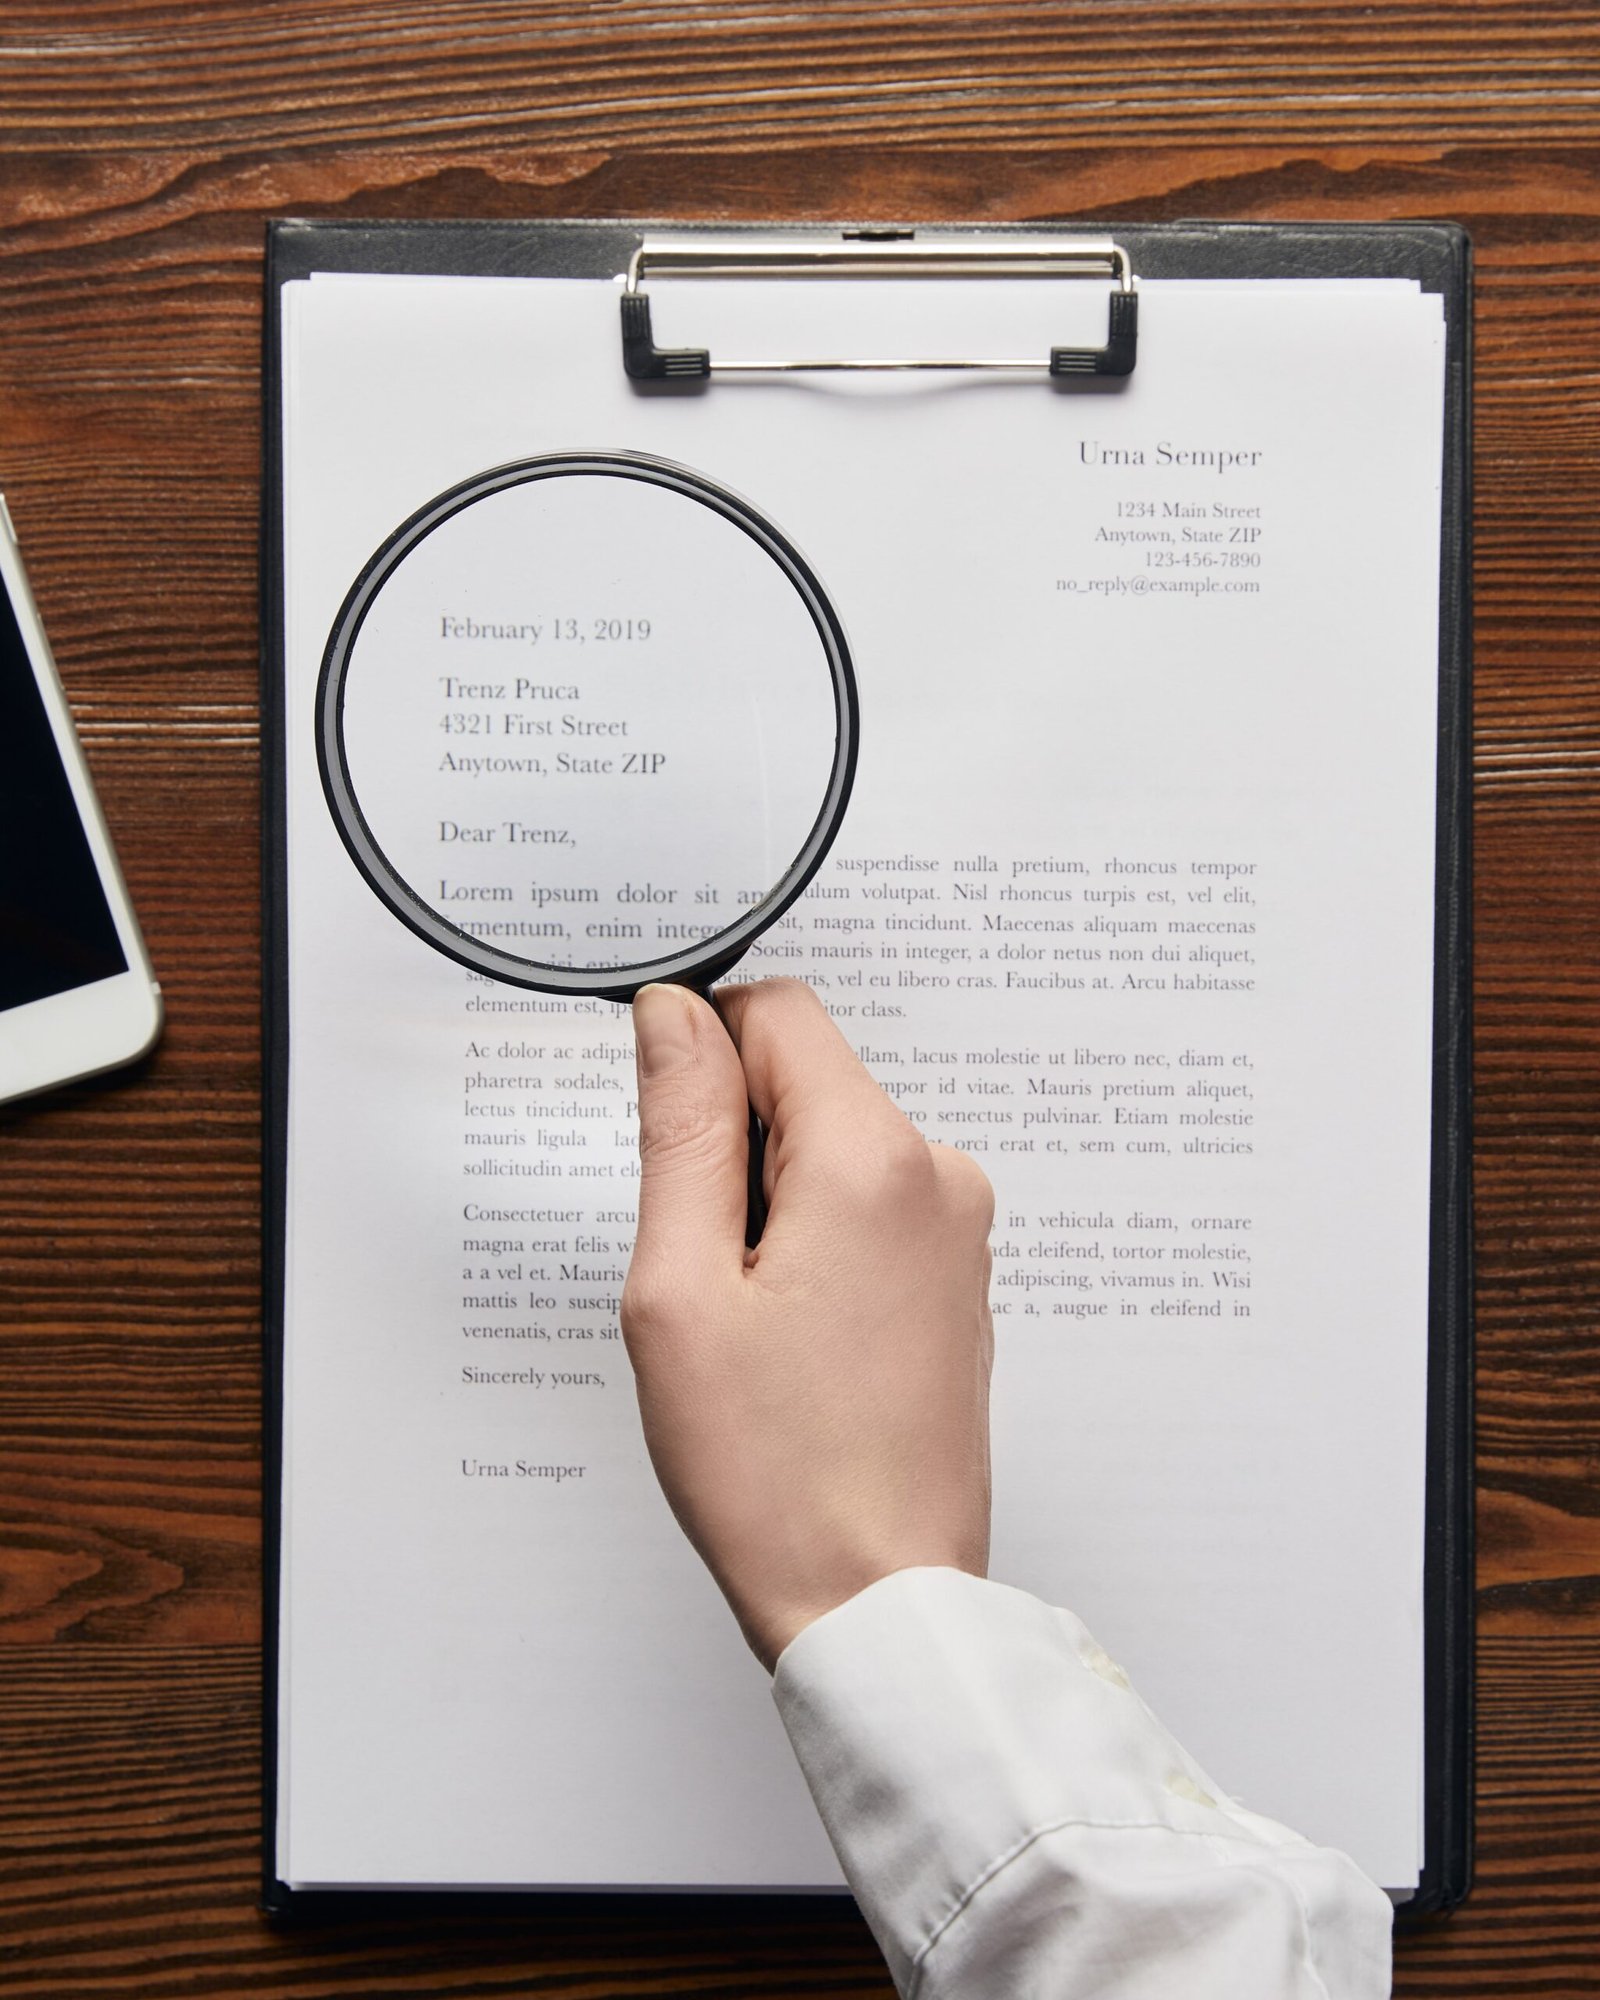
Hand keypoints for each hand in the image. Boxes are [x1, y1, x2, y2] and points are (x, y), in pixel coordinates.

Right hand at [621, 978, 993, 1670]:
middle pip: (808, 1081)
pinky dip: (817, 1242)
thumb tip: (674, 1016)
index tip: (669, 1138)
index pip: (776, 1013)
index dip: (700, 1052)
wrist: (879, 1603)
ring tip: (755, 1321)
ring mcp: (961, 1233)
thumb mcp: (681, 1287)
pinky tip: (796, 1340)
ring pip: (834, 1148)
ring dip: (773, 1203)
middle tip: (706, 1268)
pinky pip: (870, 1208)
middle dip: (735, 1146)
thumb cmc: (774, 1472)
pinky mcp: (961, 1279)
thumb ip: (682, 1128)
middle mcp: (940, 1177)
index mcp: (873, 1160)